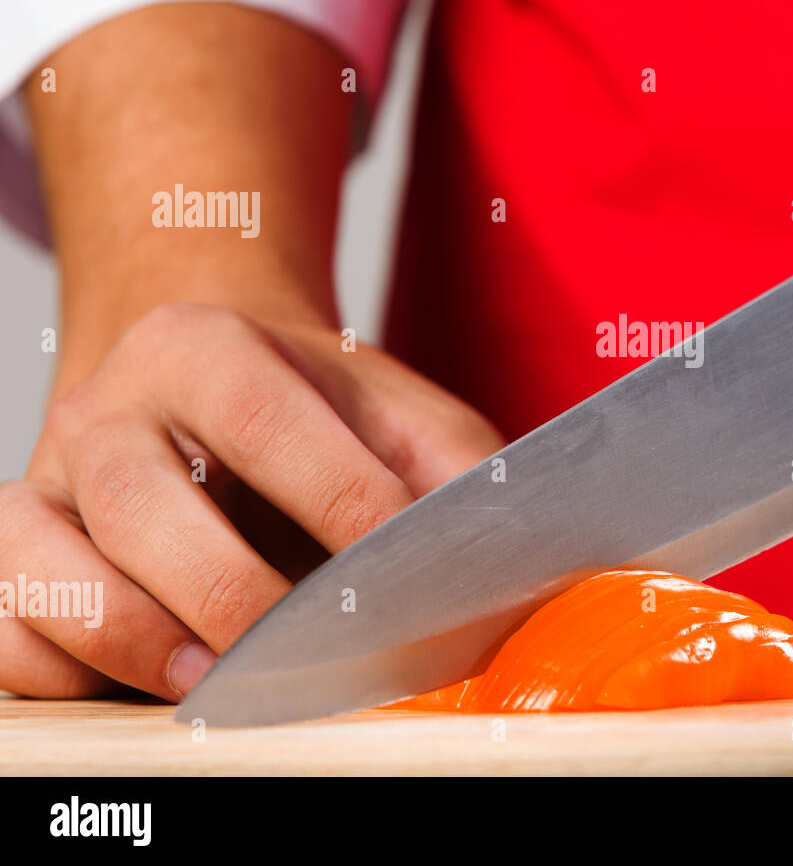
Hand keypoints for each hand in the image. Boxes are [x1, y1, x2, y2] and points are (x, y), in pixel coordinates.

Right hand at [0, 304, 502, 700]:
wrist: (201, 379)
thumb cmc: (309, 408)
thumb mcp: (394, 408)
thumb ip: (453, 465)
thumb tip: (503, 548)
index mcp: (206, 348)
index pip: (265, 421)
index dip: (339, 501)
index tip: (404, 576)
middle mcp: (111, 406)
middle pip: (144, 502)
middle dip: (234, 593)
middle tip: (310, 654)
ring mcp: (51, 477)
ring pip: (54, 564)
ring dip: (138, 640)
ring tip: (219, 684)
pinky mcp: (20, 545)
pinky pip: (5, 622)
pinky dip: (58, 666)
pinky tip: (139, 682)